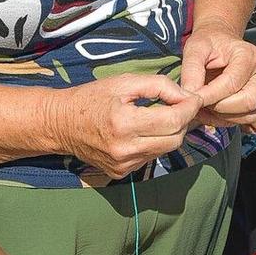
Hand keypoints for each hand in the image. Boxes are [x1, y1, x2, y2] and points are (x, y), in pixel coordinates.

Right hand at [44, 71, 197, 179]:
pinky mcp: (121, 173)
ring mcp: (123, 164)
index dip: (190, 108)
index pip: (173, 120)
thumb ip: (159, 85)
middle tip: (181, 106)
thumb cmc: (92, 97)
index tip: (195, 98)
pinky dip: (155, 143)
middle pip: (175, 139)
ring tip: (162, 116)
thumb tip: (186, 96)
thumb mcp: (124, 82)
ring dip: (171, 133)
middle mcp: (124, 149)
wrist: (61, 124)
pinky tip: (144, 131)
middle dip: (184, 121)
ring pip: (165, 150)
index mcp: (124, 123)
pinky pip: (151, 157)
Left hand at [181, 26, 255, 125]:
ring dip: (233, 120)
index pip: (231, 84)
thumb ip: (191, 71)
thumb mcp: (195, 48)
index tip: (193, 104)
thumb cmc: (209, 43)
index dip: (210, 97)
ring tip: (215, 120)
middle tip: (203, 110)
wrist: (221, 39)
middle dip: (222, 111)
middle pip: (249, 101)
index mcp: (246, 55)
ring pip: (254, 112)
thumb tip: (190, 97)